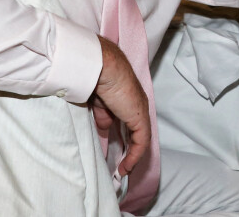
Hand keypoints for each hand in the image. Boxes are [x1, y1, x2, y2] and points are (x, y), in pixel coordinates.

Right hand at [93, 35, 150, 175]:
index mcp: (128, 98)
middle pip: (137, 131)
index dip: (124, 137)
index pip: (130, 121)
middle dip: (130, 148)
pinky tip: (126, 166)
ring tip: (124, 169)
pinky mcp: (140, 117)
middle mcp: (138, 104)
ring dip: (133, 155)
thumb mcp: (99, 103)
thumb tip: (105, 129)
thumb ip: (104, 116)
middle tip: (121, 165)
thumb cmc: (97, 79)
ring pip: (141, 138)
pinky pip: (141, 142)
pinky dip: (135, 156)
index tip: (116, 151)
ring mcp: (141, 110)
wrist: (103, 68)